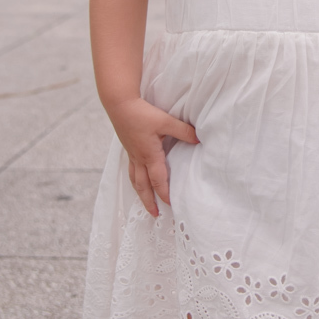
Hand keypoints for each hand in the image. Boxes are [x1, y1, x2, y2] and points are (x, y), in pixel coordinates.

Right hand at [111, 97, 197, 216]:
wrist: (119, 104)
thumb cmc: (142, 113)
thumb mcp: (166, 121)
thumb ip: (184, 131)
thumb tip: (199, 140)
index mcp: (149, 155)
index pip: (158, 180)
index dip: (164, 194)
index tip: (170, 205)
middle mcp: (139, 158)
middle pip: (143, 186)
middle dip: (149, 201)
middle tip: (154, 214)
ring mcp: (131, 153)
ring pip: (135, 179)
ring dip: (140, 193)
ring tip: (144, 202)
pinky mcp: (127, 147)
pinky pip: (131, 169)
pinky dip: (134, 179)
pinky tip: (137, 179)